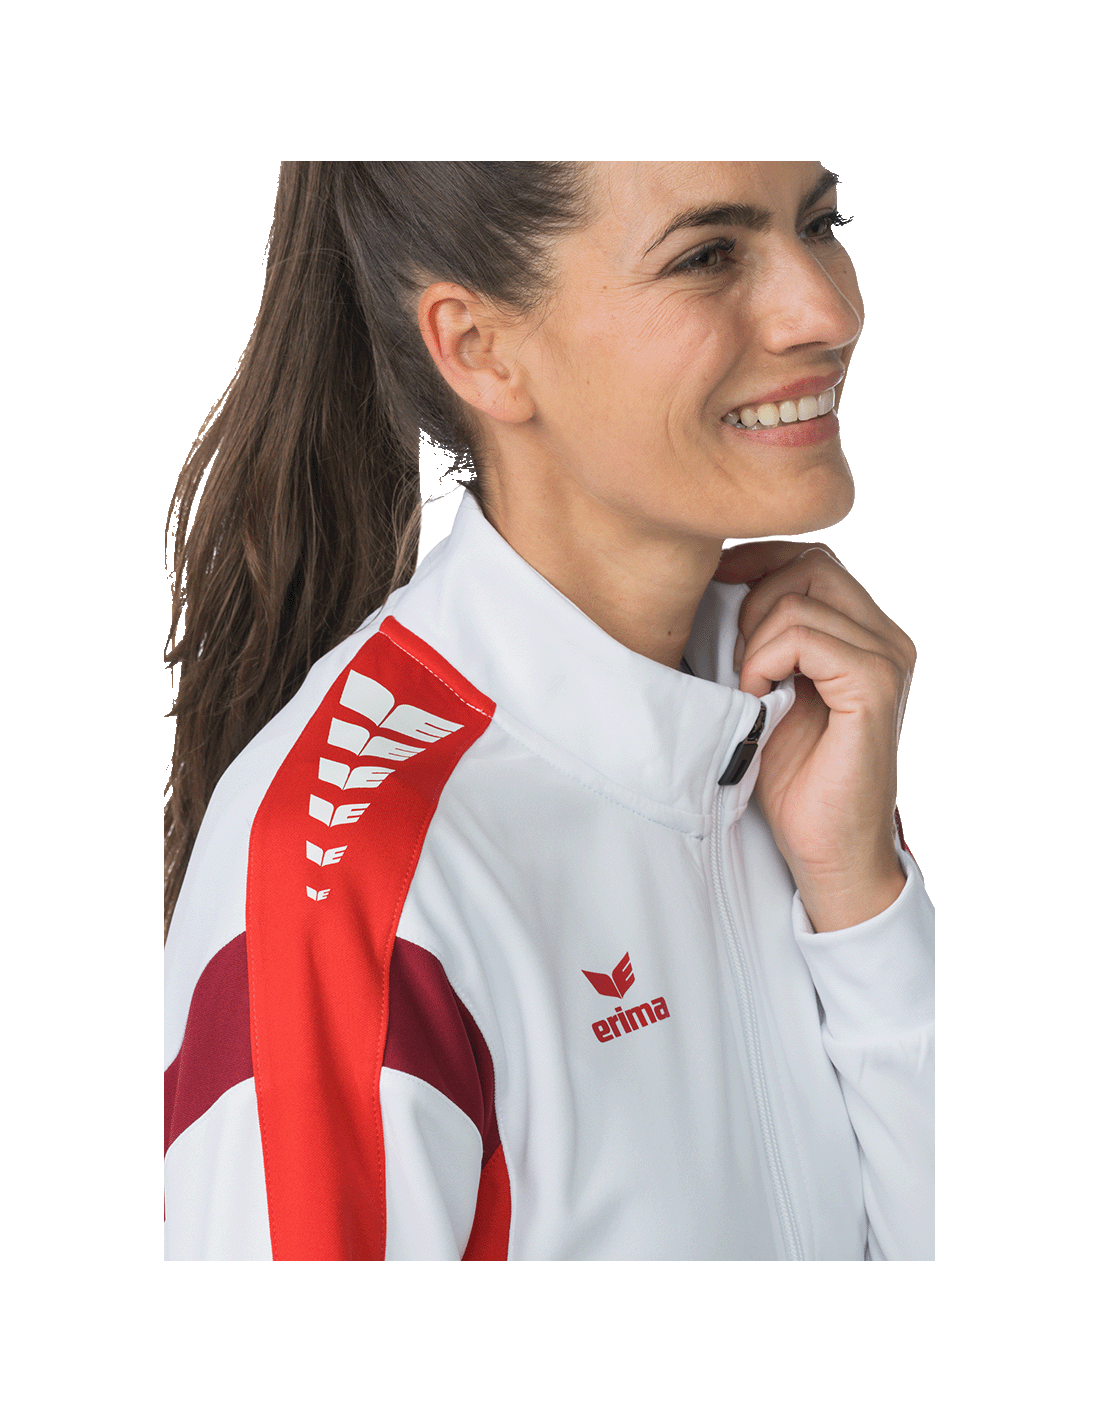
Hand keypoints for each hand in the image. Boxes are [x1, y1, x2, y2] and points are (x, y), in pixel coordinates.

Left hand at [714, 542, 914, 931]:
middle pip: (810, 563)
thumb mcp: (767, 687)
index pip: (812, 557)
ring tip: (750, 688)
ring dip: (755, 641)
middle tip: (737, 660)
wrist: (827, 850)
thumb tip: (712, 580)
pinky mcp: (875, 686)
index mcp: (868, 632)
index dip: (756, 563)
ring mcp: (888, 659)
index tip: (713, 592)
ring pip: (800, 597)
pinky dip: (766, 660)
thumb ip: (762, 634)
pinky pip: (805, 636)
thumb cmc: (793, 778)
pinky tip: (759, 697)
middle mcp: (888, 638)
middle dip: (754, 599)